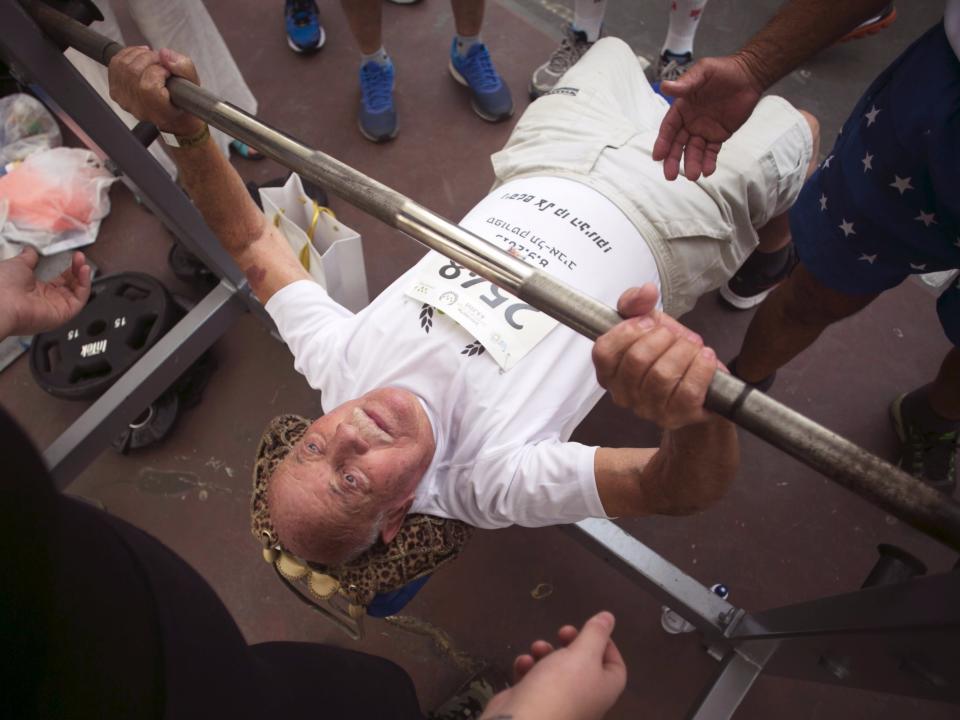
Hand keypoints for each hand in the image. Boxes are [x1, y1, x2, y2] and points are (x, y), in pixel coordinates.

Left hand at [0, 247, 90, 338]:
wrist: (1, 303)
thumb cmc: (2, 286)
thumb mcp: (17, 264)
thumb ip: (28, 258)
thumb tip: (31, 250)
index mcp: (34, 290)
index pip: (58, 280)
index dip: (66, 268)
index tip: (69, 255)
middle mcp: (46, 300)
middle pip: (70, 285)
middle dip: (76, 270)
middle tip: (78, 256)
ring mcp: (56, 307)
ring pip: (77, 292)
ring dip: (82, 275)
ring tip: (81, 261)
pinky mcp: (64, 313)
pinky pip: (80, 299)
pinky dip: (85, 284)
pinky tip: (84, 270)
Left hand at [108, 46, 204, 136]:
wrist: (173, 115)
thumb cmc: (184, 101)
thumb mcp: (194, 85)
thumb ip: (184, 68)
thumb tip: (163, 53)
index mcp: (159, 112)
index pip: (148, 86)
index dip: (159, 71)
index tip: (168, 72)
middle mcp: (138, 108)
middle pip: (133, 71)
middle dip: (149, 58)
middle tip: (160, 61)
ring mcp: (124, 101)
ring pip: (123, 65)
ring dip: (139, 55)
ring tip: (152, 58)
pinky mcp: (115, 92)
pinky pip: (114, 65)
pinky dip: (127, 55)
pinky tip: (140, 57)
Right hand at [482, 612, 626, 719]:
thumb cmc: (560, 687)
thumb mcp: (583, 653)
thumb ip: (596, 633)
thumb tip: (609, 617)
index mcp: (604, 689)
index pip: (615, 666)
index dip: (606, 645)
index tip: (591, 629)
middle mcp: (585, 699)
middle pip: (584, 666)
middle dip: (572, 644)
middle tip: (562, 632)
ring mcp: (559, 703)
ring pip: (556, 671)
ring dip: (546, 653)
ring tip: (537, 647)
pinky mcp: (535, 704)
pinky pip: (535, 682)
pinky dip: (529, 669)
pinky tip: (523, 663)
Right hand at [592, 284, 718, 429]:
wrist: (701, 379)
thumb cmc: (668, 352)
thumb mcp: (649, 322)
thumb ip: (637, 303)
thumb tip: (645, 291)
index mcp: (608, 372)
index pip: (603, 352)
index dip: (627, 331)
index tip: (648, 322)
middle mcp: (623, 395)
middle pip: (637, 360)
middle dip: (662, 338)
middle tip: (674, 335)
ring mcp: (649, 410)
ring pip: (663, 375)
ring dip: (684, 351)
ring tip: (692, 346)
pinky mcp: (676, 418)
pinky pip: (688, 390)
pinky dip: (701, 368)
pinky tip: (705, 358)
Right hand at [652, 54, 763, 181]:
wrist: (749, 75)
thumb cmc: (723, 70)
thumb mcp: (703, 72)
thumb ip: (686, 83)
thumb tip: (665, 86)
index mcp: (682, 108)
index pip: (669, 128)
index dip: (663, 142)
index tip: (658, 156)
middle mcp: (690, 121)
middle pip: (678, 144)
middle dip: (673, 160)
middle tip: (670, 175)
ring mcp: (704, 130)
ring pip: (694, 151)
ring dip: (692, 163)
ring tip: (694, 175)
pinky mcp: (719, 136)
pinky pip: (712, 151)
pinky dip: (709, 161)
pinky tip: (708, 171)